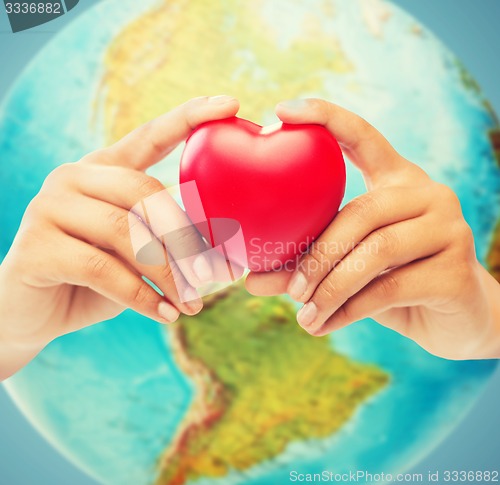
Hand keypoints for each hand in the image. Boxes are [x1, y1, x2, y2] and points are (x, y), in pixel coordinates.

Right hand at [0, 95, 239, 379]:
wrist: (35, 312)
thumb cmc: (98, 278)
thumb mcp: (137, 252)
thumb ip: (168, 241)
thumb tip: (228, 252)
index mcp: (105, 169)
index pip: (150, 135)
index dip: (188, 118)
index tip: (231, 104)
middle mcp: (75, 176)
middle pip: (146, 193)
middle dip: (187, 239)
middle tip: (217, 275)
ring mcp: (49, 206)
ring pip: (126, 232)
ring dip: (169, 274)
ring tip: (193, 304)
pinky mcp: (36, 247)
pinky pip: (103, 269)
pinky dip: (141, 296)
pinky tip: (166, 315)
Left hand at [246, 98, 499, 359]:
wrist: (456, 319)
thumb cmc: (393, 283)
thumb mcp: (346, 268)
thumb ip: (303, 266)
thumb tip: (249, 280)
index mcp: (398, 180)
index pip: (363, 135)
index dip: (326, 117)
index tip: (281, 110)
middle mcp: (428, 194)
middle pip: (360, 212)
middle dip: (317, 256)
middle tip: (290, 289)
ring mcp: (448, 229)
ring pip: (374, 253)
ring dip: (330, 288)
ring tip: (305, 316)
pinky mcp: (455, 271)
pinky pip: (388, 289)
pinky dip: (348, 311)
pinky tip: (324, 325)